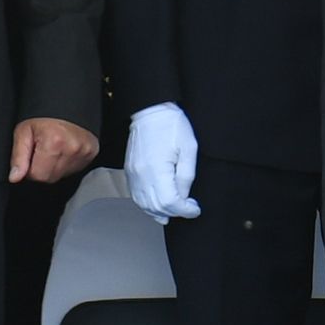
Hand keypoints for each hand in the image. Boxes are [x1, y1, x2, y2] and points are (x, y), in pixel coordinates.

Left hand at [9, 116, 98, 184]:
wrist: (65, 103)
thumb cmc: (42, 116)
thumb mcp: (23, 132)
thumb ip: (18, 157)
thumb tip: (15, 177)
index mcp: (54, 143)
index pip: (37, 175)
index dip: (30, 167)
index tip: (32, 154)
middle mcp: (72, 148)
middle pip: (50, 178)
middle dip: (42, 168)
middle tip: (41, 150)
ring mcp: (84, 152)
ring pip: (61, 175)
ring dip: (54, 167)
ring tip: (53, 149)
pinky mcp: (91, 154)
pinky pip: (74, 170)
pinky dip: (66, 164)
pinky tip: (63, 150)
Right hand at [123, 102, 200, 219]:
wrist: (150, 112)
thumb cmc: (171, 125)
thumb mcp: (189, 149)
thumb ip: (186, 176)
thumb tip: (184, 196)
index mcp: (158, 169)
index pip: (170, 202)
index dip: (185, 210)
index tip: (195, 208)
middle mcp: (142, 175)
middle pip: (157, 207)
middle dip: (175, 212)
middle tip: (188, 207)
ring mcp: (133, 175)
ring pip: (144, 206)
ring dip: (160, 212)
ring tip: (175, 209)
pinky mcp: (130, 172)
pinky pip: (137, 197)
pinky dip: (147, 206)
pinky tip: (158, 205)